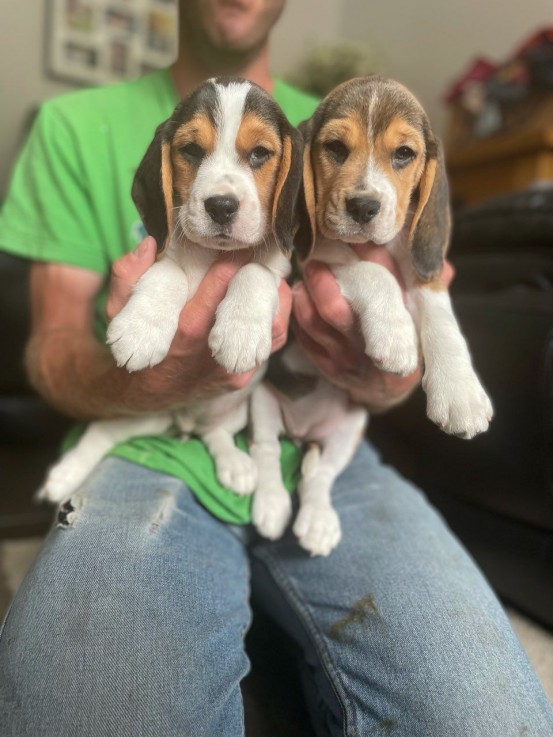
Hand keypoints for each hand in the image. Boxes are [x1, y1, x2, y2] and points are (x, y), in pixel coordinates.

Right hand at [106, 237, 291, 406]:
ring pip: (270, 329)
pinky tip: (271, 290)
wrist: (151, 390)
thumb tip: (149, 245)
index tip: (233, 251)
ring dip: (272, 296)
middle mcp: (210, 359)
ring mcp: (234, 369)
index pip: (204, 310)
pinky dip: (276, 312)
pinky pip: (273, 338)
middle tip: (261, 253)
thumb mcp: (118, 310)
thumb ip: (127, 276)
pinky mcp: (248, 371)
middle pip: (247, 319)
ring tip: (267, 267)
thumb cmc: (136, 342)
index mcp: (179, 341)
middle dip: (256, 282)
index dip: (222, 279)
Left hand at [291, 244, 453, 411]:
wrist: (387, 389)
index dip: (369, 256)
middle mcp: (371, 347)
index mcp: (402, 330)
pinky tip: (301, 297)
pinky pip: (304, 338)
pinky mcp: (327, 367)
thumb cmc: (405, 341)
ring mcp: (345, 359)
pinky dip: (298, 315)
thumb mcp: (422, 319)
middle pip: (336, 311)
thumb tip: (443, 267)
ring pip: (314, 323)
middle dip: (322, 280)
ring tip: (306, 275)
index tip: (357, 236)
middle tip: (317, 256)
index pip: (385, 287)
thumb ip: (429, 291)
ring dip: (305, 295)